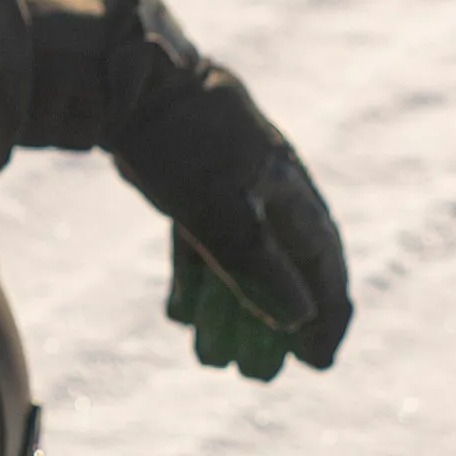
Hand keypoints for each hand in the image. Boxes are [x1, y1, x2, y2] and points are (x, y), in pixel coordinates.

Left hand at [97, 0, 352, 381]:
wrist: (128, 82)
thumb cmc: (182, 144)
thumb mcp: (219, 213)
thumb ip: (260, 266)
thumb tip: (303, 318)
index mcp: (290, 194)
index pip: (324, 266)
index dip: (327, 317)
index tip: (319, 363)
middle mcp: (271, 191)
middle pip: (288, 269)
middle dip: (279, 324)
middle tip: (266, 373)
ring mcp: (233, 187)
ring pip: (244, 260)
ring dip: (233, 309)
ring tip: (217, 357)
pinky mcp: (195, 185)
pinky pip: (206, 243)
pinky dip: (198, 278)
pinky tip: (179, 315)